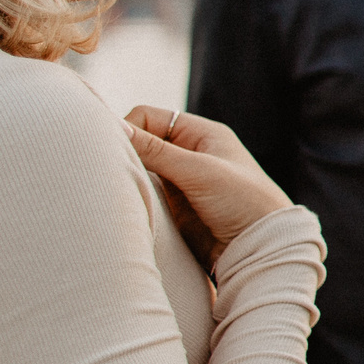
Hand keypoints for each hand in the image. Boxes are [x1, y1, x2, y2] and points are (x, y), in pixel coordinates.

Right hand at [123, 106, 292, 273]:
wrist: (260, 246)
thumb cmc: (243, 200)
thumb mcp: (199, 171)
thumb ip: (157, 151)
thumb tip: (112, 128)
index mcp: (200, 133)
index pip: (148, 117)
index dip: (127, 129)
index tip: (111, 150)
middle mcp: (188, 152)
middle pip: (140, 142)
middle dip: (122, 153)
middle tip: (103, 170)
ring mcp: (179, 179)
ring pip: (138, 168)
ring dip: (125, 175)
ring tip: (110, 187)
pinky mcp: (172, 205)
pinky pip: (142, 191)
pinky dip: (131, 193)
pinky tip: (121, 202)